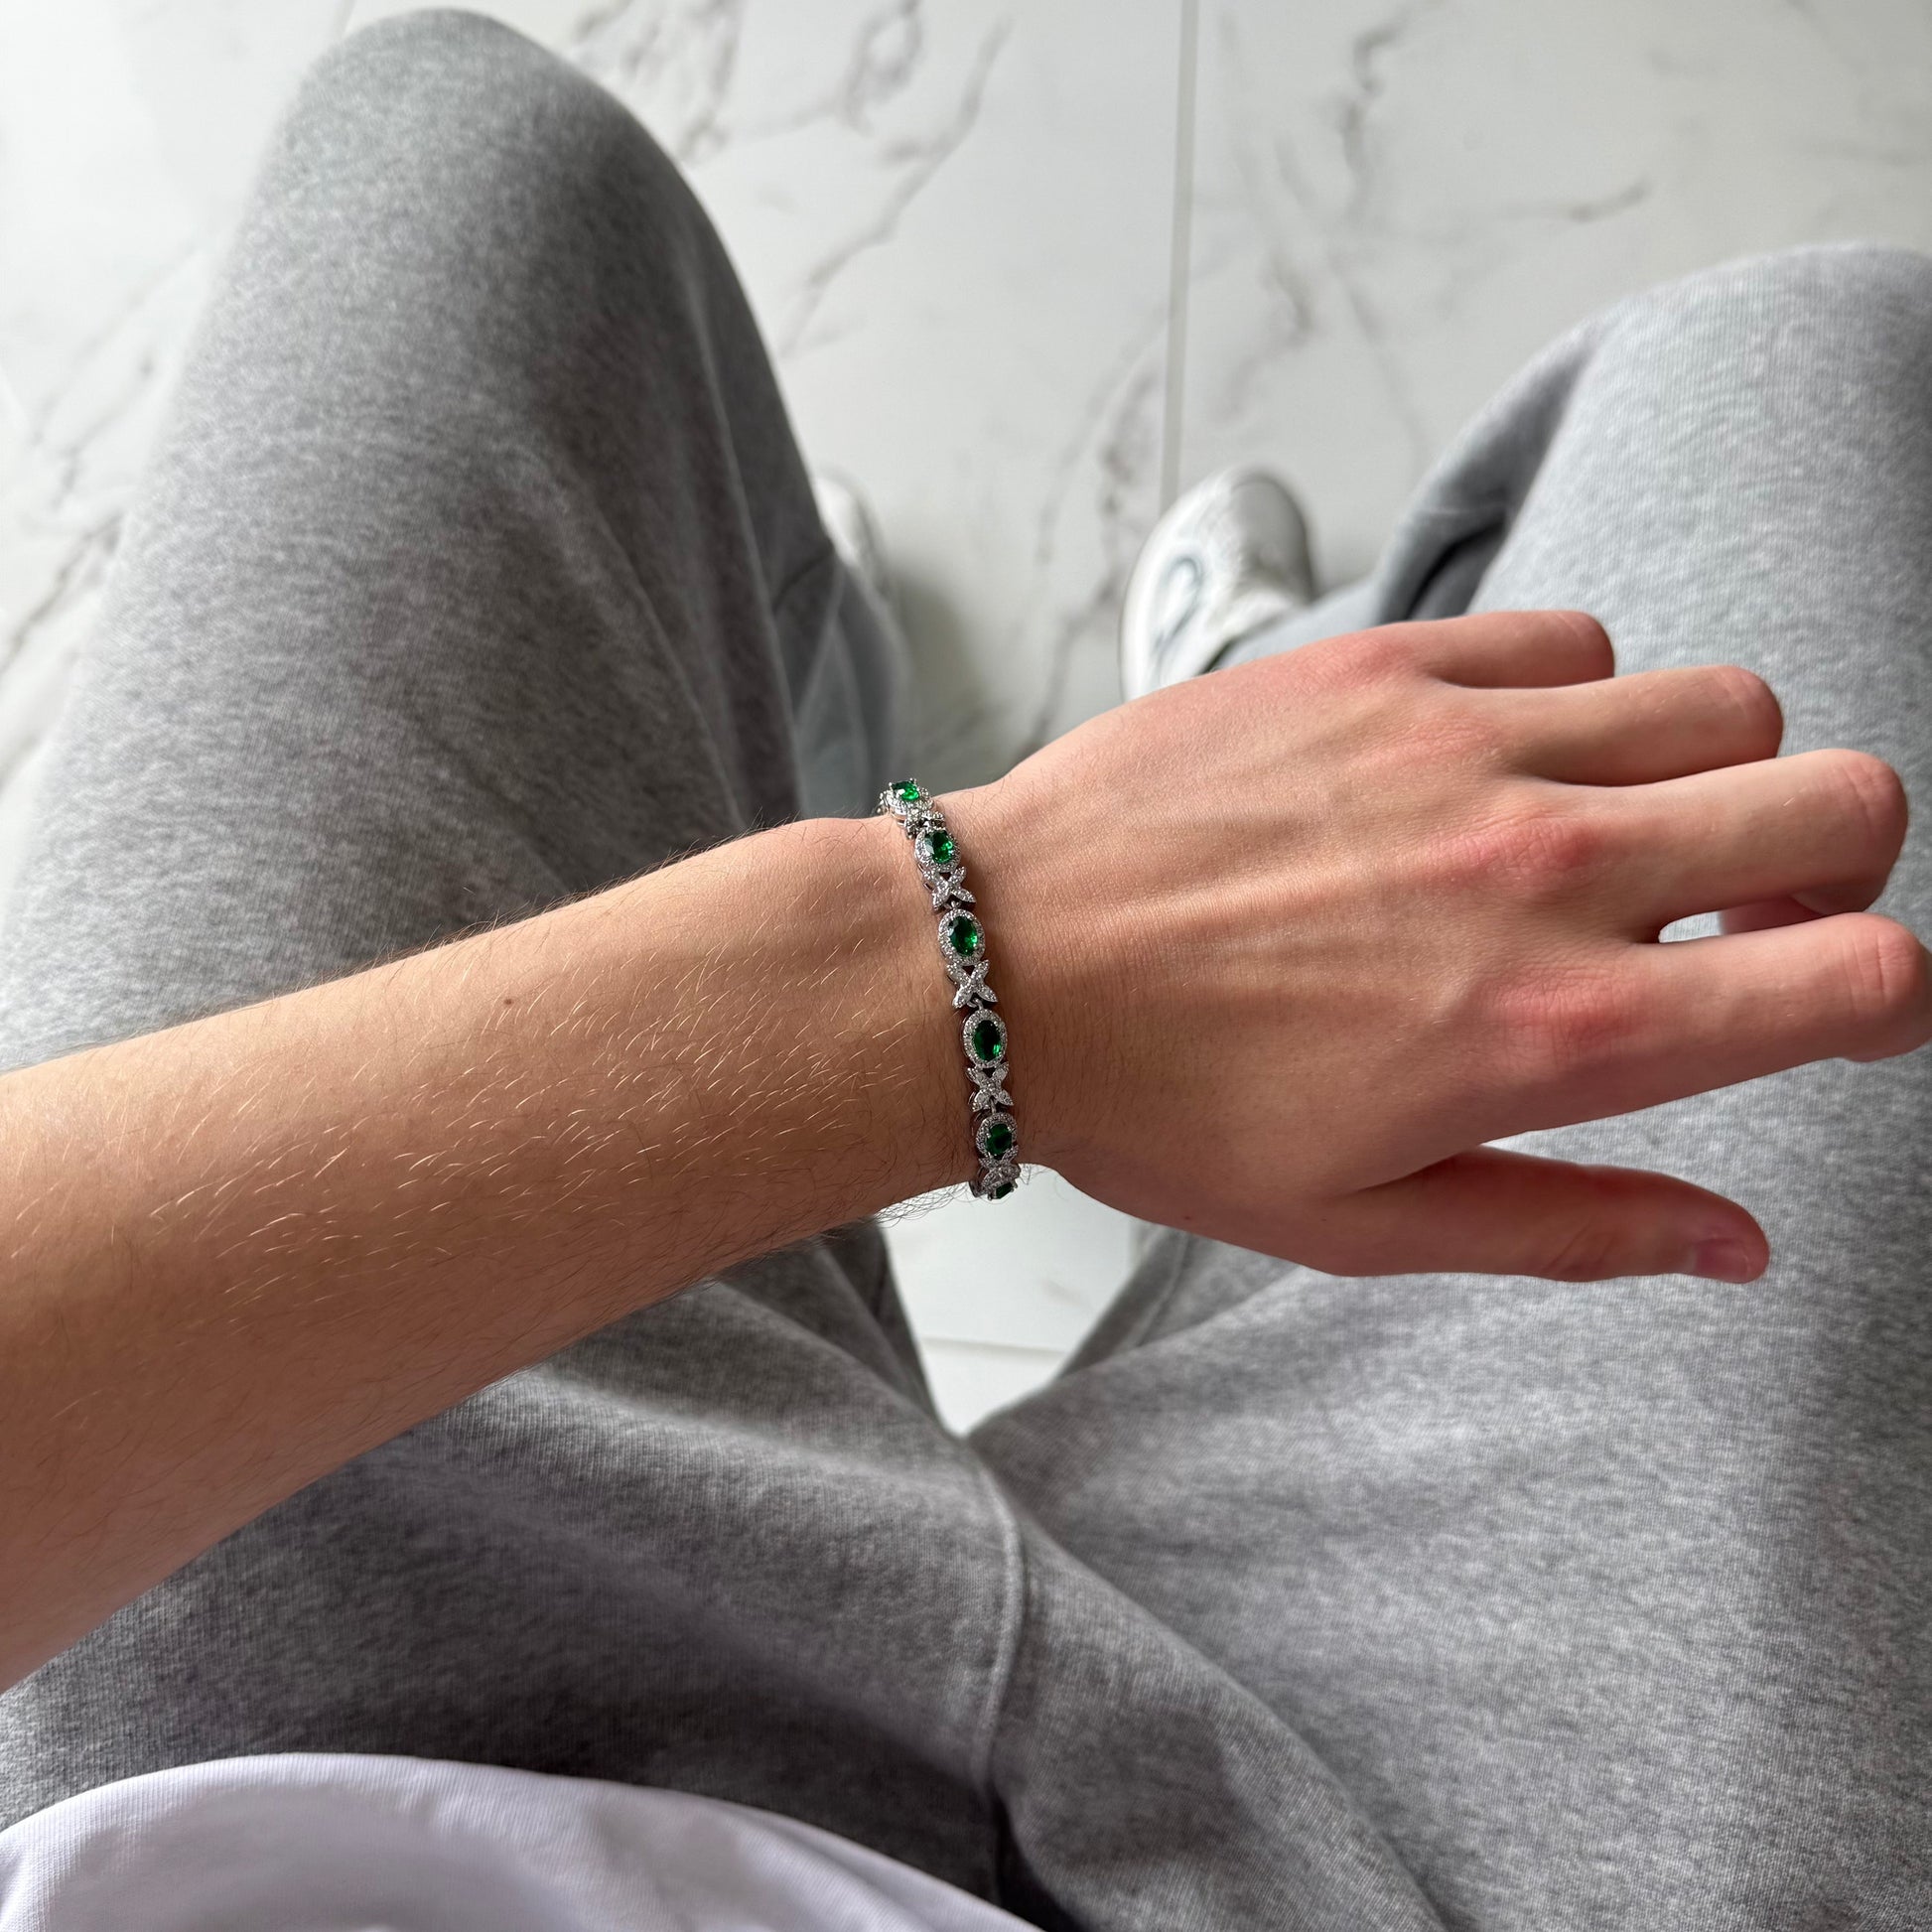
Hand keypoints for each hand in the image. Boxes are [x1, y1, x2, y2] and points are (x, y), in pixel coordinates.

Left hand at [951, 612, 1930, 1281]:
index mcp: (1558, 1030)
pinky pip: (1573, 639)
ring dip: (1702, 774)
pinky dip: (1571, 698)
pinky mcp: (1387, 663)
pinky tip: (1488, 762)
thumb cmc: (1168, 1110)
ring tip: (1599, 830)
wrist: (1001, 966)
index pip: (1859, 977)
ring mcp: (1467, 746)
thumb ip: (1580, 1226)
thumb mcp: (1370, 1223)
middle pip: (1846, 799)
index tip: (1828, 1003)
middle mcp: (1543, 870)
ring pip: (1724, 703)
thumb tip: (1742, 1243)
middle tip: (1740, 904)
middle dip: (1834, 862)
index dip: (1886, 996)